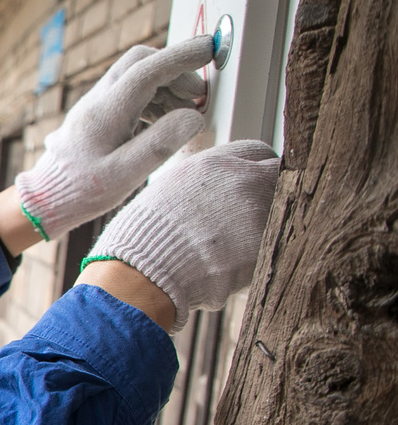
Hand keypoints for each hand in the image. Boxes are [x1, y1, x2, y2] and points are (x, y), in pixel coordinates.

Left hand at [15, 36, 214, 241]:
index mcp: (104, 112)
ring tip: (187, 111)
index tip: (209, 49)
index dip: (180, 57)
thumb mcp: (125, 175)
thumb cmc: (83, 191)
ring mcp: (95, 105)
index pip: (146, 70)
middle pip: (139, 63)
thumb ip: (160, 144)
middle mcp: (97, 101)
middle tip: (198, 93)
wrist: (45, 199)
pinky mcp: (96, 114)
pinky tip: (165, 121)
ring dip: (166, 85)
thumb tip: (194, 116)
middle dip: (174, 69)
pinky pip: (129, 92)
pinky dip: (154, 97)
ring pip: (134, 76)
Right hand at [81, 140, 280, 331]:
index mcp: (215, 164)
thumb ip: (201, 183)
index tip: (253, 182)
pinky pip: (273, 244)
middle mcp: (242, 180)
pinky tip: (232, 264)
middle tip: (252, 214)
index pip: (258, 153)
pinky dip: (258, 254)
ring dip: (265, 223)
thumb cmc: (144, 237)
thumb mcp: (168, 191)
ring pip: (280, 210)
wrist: (145, 272)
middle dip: (270, 191)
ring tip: (234, 245)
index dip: (256, 168)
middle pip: (278, 176)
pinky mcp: (265, 245)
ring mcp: (258, 212)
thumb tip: (216, 188)